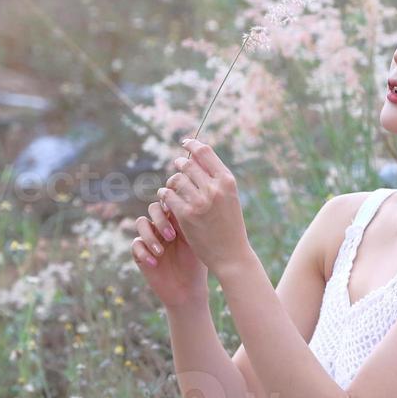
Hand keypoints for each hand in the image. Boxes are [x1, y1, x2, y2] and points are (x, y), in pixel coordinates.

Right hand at [132, 194, 207, 308]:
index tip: (174, 213)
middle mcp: (162, 226)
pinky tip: (154, 263)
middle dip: (161, 220)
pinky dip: (143, 252)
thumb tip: (185, 205)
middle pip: (153, 208)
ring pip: (141, 222)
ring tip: (161, 252)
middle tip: (172, 237)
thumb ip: (189, 224)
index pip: (169, 202)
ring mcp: (151, 239)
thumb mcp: (195, 243)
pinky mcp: (141, 254)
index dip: (169, 203)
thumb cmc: (197, 267)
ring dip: (150, 235)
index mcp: (177, 220)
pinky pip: (135, 244)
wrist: (188, 291)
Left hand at [157, 138, 251, 277]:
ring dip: (171, 182)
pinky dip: (165, 196)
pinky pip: (168, 196)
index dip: (192, 144)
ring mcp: (199, 202)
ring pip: (175, 179)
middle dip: (180, 164)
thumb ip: (215, 180)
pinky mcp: (186, 215)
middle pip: (187, 164)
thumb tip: (196, 158)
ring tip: (173, 187)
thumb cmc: (230, 226)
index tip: (185, 142)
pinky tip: (166, 200)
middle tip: (178, 167)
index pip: (205, 152)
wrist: (232, 255)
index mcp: (227, 181)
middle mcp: (213, 188)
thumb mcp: (230, 198)